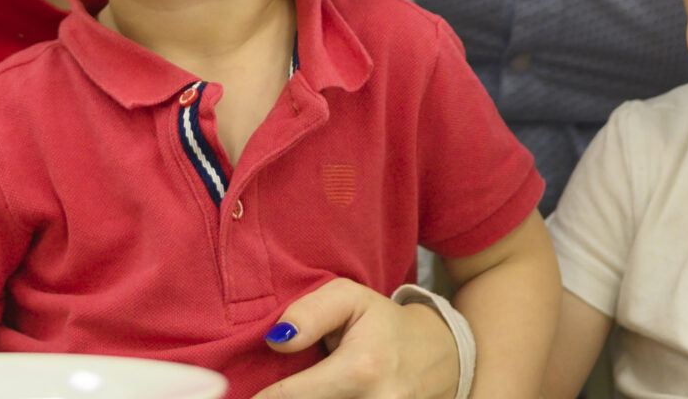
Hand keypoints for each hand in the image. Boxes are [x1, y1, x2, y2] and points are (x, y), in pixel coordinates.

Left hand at [252, 279, 459, 398]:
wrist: (442, 356)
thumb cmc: (385, 324)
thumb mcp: (350, 298)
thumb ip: (309, 312)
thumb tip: (275, 340)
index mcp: (361, 369)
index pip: (289, 396)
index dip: (262, 398)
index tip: (245, 393)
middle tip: (266, 390)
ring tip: (290, 392)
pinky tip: (321, 395)